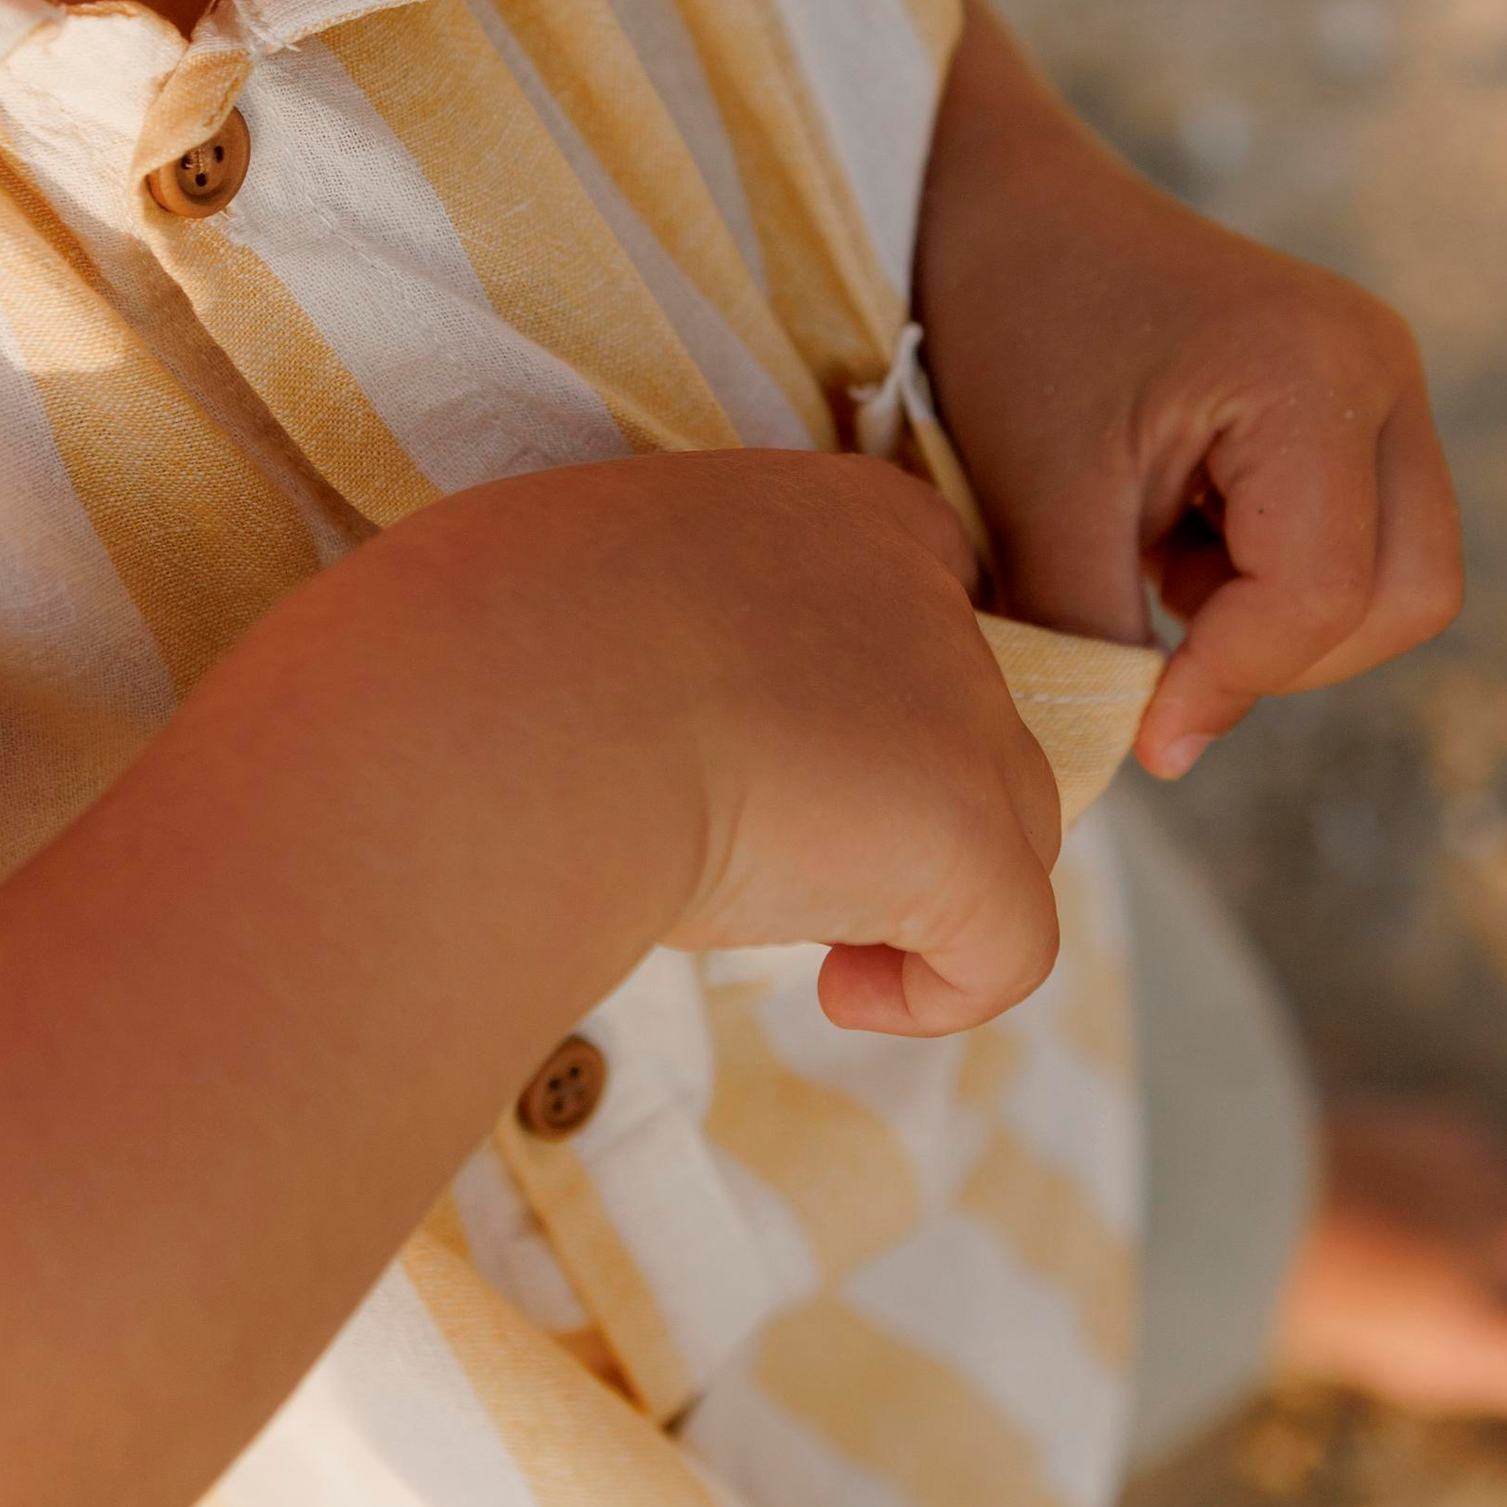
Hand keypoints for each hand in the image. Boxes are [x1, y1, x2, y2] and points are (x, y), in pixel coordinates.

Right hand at [377, 450, 1060, 1035]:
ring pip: (1007, 830)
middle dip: (890, 805)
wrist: (510, 705)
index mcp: (838, 514)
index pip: (926, 592)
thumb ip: (666, 630)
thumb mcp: (589, 592)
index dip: (875, 697)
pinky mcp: (965, 834)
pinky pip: (1011, 946)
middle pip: (968, 726)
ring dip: (910, 892)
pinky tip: (837, 992)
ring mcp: (959, 713)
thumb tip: (637, 724)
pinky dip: (936, 993)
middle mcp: (926, 597)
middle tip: (755, 848)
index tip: (779, 754)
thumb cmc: (496, 651)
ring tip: (777, 918)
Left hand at [915, 0, 1463, 777]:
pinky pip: (1371, 537)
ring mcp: (1385, 374)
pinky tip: (1176, 529)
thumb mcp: (1038, 504)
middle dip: (1281, 655)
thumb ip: (1100, 641)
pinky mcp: (1363, 395)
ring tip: (1155, 562)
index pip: (1322, 593)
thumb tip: (1155, 760)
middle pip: (1404, 596)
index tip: (1145, 733)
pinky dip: (1282, 575)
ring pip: (1400, 578)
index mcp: (1310, 370)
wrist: (996, 204)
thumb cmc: (1005, 328)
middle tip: (1156, 643)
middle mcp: (1381, 363)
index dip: (1235, 682)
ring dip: (1285, 617)